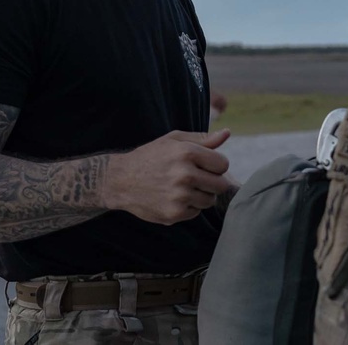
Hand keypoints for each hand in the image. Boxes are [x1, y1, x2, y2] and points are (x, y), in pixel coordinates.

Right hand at [102, 128, 232, 224]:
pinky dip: (189, 207)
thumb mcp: (174, 140)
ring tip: (184, 187)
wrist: (120, 180)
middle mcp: (184, 175)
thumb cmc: (151, 156)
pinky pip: (196, 212)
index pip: (223, 164)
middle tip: (197, 178)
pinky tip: (173, 197)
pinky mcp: (173, 213)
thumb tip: (227, 133)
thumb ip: (202, 139)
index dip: (216, 165)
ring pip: (210, 200)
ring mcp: (179, 196)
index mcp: (187, 153)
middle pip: (221, 185)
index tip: (205, 166)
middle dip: (212, 182)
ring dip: (201, 195)